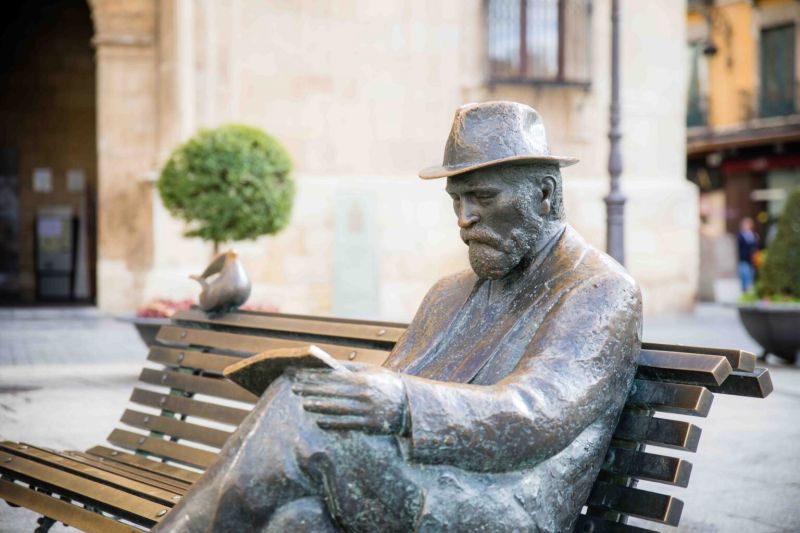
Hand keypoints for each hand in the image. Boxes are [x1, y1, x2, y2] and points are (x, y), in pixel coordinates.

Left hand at [290, 365, 406, 433]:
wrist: (410, 406)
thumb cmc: (387, 385)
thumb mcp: (373, 372)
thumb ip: (352, 370)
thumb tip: (328, 366)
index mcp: (364, 380)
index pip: (334, 377)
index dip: (316, 376)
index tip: (300, 375)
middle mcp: (365, 395)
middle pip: (333, 392)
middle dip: (312, 389)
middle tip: (294, 388)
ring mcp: (367, 411)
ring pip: (338, 409)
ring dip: (319, 406)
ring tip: (304, 404)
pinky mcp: (370, 425)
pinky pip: (347, 424)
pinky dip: (333, 423)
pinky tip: (320, 421)